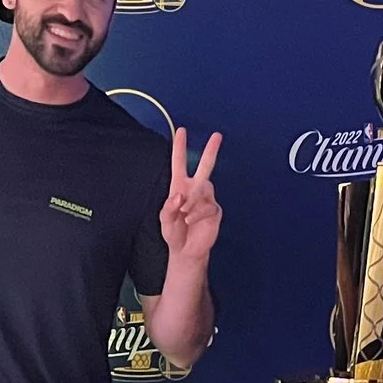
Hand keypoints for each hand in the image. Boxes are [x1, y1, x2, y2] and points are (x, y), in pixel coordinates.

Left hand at [159, 127, 223, 265]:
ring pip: (203, 189)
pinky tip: (191, 221)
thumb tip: (180, 195)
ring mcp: (207, 198)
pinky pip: (207, 206)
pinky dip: (197, 214)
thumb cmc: (174, 233)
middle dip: (211, 150)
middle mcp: (195, 189)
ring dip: (192, 201)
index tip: (181, 131)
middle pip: (205, 166)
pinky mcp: (214, 210)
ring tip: (184, 215)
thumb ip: (169, 207)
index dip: (179, 147)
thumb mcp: (164, 220)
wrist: (186, 251)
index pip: (179, 163)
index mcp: (179, 186)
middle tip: (217, 135)